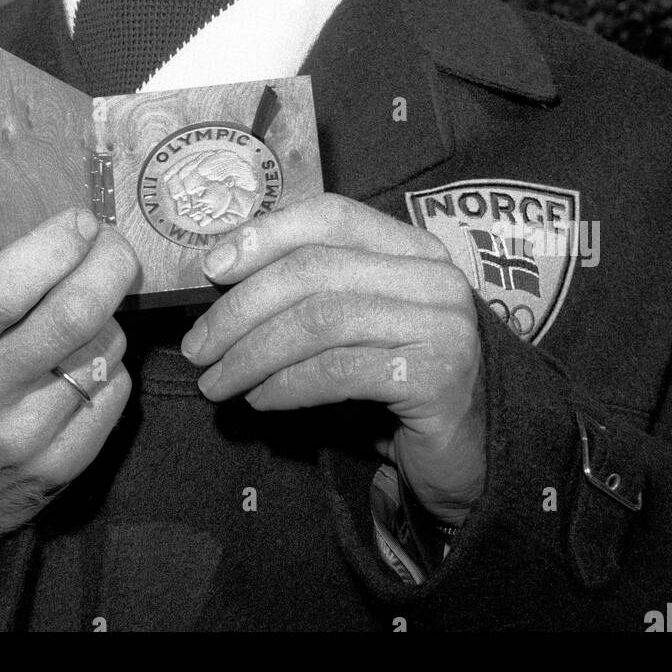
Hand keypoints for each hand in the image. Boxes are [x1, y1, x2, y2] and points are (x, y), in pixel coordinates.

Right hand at [0, 207, 138, 611]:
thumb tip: (69, 241)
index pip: (6, 287)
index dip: (57, 244)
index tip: (81, 221)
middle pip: (73, 314)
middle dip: (110, 264)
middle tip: (115, 246)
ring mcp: (25, 438)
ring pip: (105, 349)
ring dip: (109, 317)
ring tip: (89, 313)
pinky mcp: (59, 469)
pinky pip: (114, 393)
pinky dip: (111, 364)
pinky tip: (88, 362)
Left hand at [180, 194, 484, 525]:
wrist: (474, 456)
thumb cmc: (401, 384)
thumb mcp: (359, 324)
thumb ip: (313, 292)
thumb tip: (221, 277)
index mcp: (413, 247)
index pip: (331, 215)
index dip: (265, 234)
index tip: (211, 268)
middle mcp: (433, 275)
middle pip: (314, 270)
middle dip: (241, 308)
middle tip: (197, 347)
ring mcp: (441, 324)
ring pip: (320, 320)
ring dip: (252, 353)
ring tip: (216, 381)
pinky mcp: (438, 376)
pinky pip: (338, 371)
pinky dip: (286, 385)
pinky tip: (259, 400)